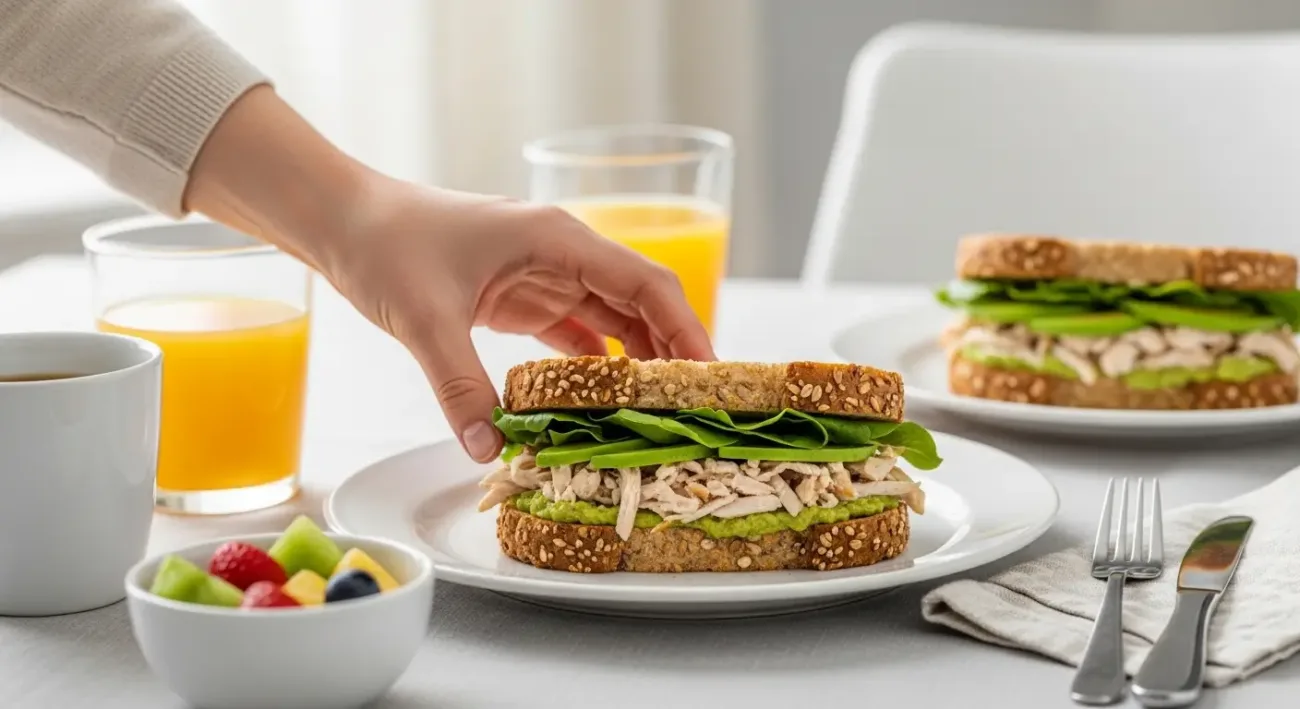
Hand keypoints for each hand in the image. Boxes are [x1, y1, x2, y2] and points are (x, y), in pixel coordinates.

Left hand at [186, 86, 713, 462]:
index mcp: (558, 239)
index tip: (711, 376)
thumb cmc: (387, 244)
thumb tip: (491, 452)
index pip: (646, 283)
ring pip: (612, 323)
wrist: (343, 220)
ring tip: (659, 418)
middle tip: (695, 411)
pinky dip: (591, 370)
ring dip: (635, 366)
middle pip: (640, 305)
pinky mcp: (522, 299)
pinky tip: (602, 408)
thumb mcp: (424, 317)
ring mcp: (544, 276)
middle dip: (671, 355)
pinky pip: (574, 337)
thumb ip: (459, 385)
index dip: (686, 329)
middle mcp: (563, 254)